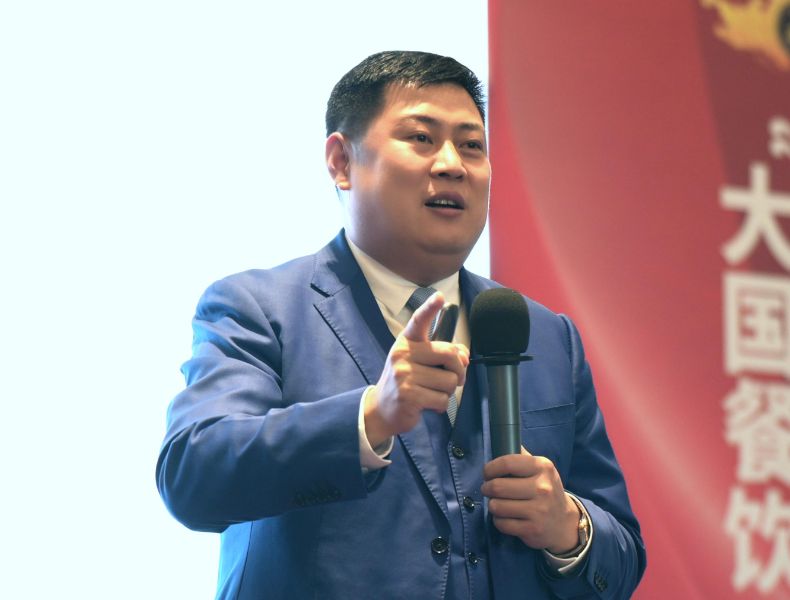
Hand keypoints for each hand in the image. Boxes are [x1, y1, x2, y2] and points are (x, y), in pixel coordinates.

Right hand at [364, 291, 469, 447]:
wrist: (382, 409)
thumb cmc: (407, 381)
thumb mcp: (420, 362)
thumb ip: (443, 354)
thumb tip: (464, 356)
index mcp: (407, 342)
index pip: (418, 321)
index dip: (430, 308)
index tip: (439, 296)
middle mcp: (403, 354)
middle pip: (449, 354)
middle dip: (459, 370)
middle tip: (454, 378)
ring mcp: (404, 374)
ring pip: (449, 380)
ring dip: (448, 391)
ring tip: (433, 392)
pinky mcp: (408, 395)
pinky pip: (442, 399)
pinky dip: (441, 405)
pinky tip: (429, 404)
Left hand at [481, 447, 579, 553]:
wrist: (563, 522)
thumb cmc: (545, 490)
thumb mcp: (540, 469)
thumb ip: (521, 456)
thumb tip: (503, 440)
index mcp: (543, 467)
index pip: (506, 463)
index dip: (490, 468)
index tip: (487, 473)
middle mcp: (543, 488)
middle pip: (497, 486)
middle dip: (486, 488)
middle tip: (488, 490)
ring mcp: (539, 510)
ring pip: (496, 506)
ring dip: (492, 505)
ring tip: (498, 503)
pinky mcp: (533, 529)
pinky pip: (502, 523)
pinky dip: (499, 520)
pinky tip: (506, 517)